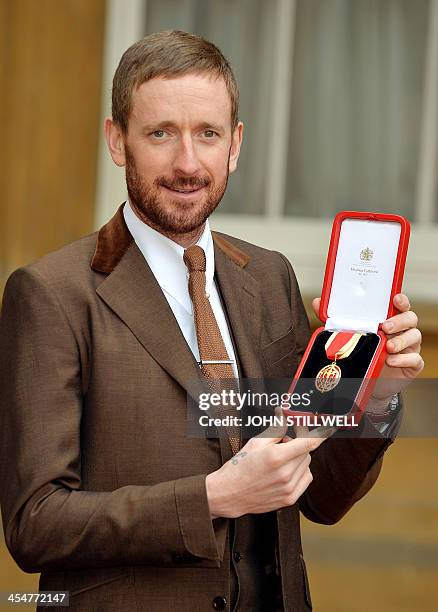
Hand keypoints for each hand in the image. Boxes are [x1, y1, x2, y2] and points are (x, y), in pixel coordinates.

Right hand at [205, 410, 329, 518]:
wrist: (229, 494)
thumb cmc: (240, 467)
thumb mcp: (256, 443)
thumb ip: (276, 428)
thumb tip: (284, 413)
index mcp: (276, 457)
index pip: (307, 442)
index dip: (321, 434)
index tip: (330, 428)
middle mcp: (285, 474)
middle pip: (306, 452)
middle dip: (298, 444)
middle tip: (284, 441)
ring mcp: (289, 489)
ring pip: (307, 465)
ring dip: (298, 458)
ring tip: (280, 459)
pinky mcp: (290, 499)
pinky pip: (306, 479)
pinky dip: (300, 472)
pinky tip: (285, 471)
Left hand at [312, 293, 423, 404]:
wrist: (368, 380)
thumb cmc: (362, 352)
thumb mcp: (348, 334)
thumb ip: (335, 318)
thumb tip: (317, 302)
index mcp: (390, 318)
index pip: (400, 304)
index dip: (401, 300)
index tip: (395, 298)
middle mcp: (402, 330)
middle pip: (410, 318)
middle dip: (399, 321)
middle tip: (385, 327)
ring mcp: (409, 347)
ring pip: (415, 337)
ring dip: (402, 340)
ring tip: (388, 347)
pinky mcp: (412, 364)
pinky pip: (415, 359)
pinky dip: (404, 359)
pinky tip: (391, 361)